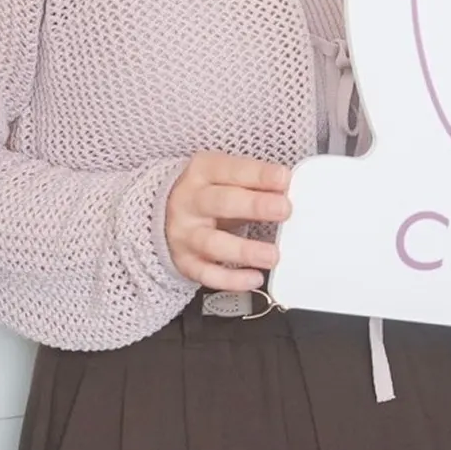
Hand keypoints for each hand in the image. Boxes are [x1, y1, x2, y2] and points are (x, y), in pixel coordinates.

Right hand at [165, 151, 292, 292]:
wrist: (163, 213)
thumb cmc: (208, 192)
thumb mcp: (226, 177)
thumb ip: (254, 182)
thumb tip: (288, 188)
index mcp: (202, 172)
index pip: (231, 170)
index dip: (259, 174)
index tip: (284, 178)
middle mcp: (190, 202)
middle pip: (221, 203)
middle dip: (255, 206)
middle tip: (284, 210)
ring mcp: (185, 234)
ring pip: (213, 243)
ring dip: (245, 250)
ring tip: (272, 256)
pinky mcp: (185, 261)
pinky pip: (207, 273)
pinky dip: (231, 279)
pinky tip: (254, 278)